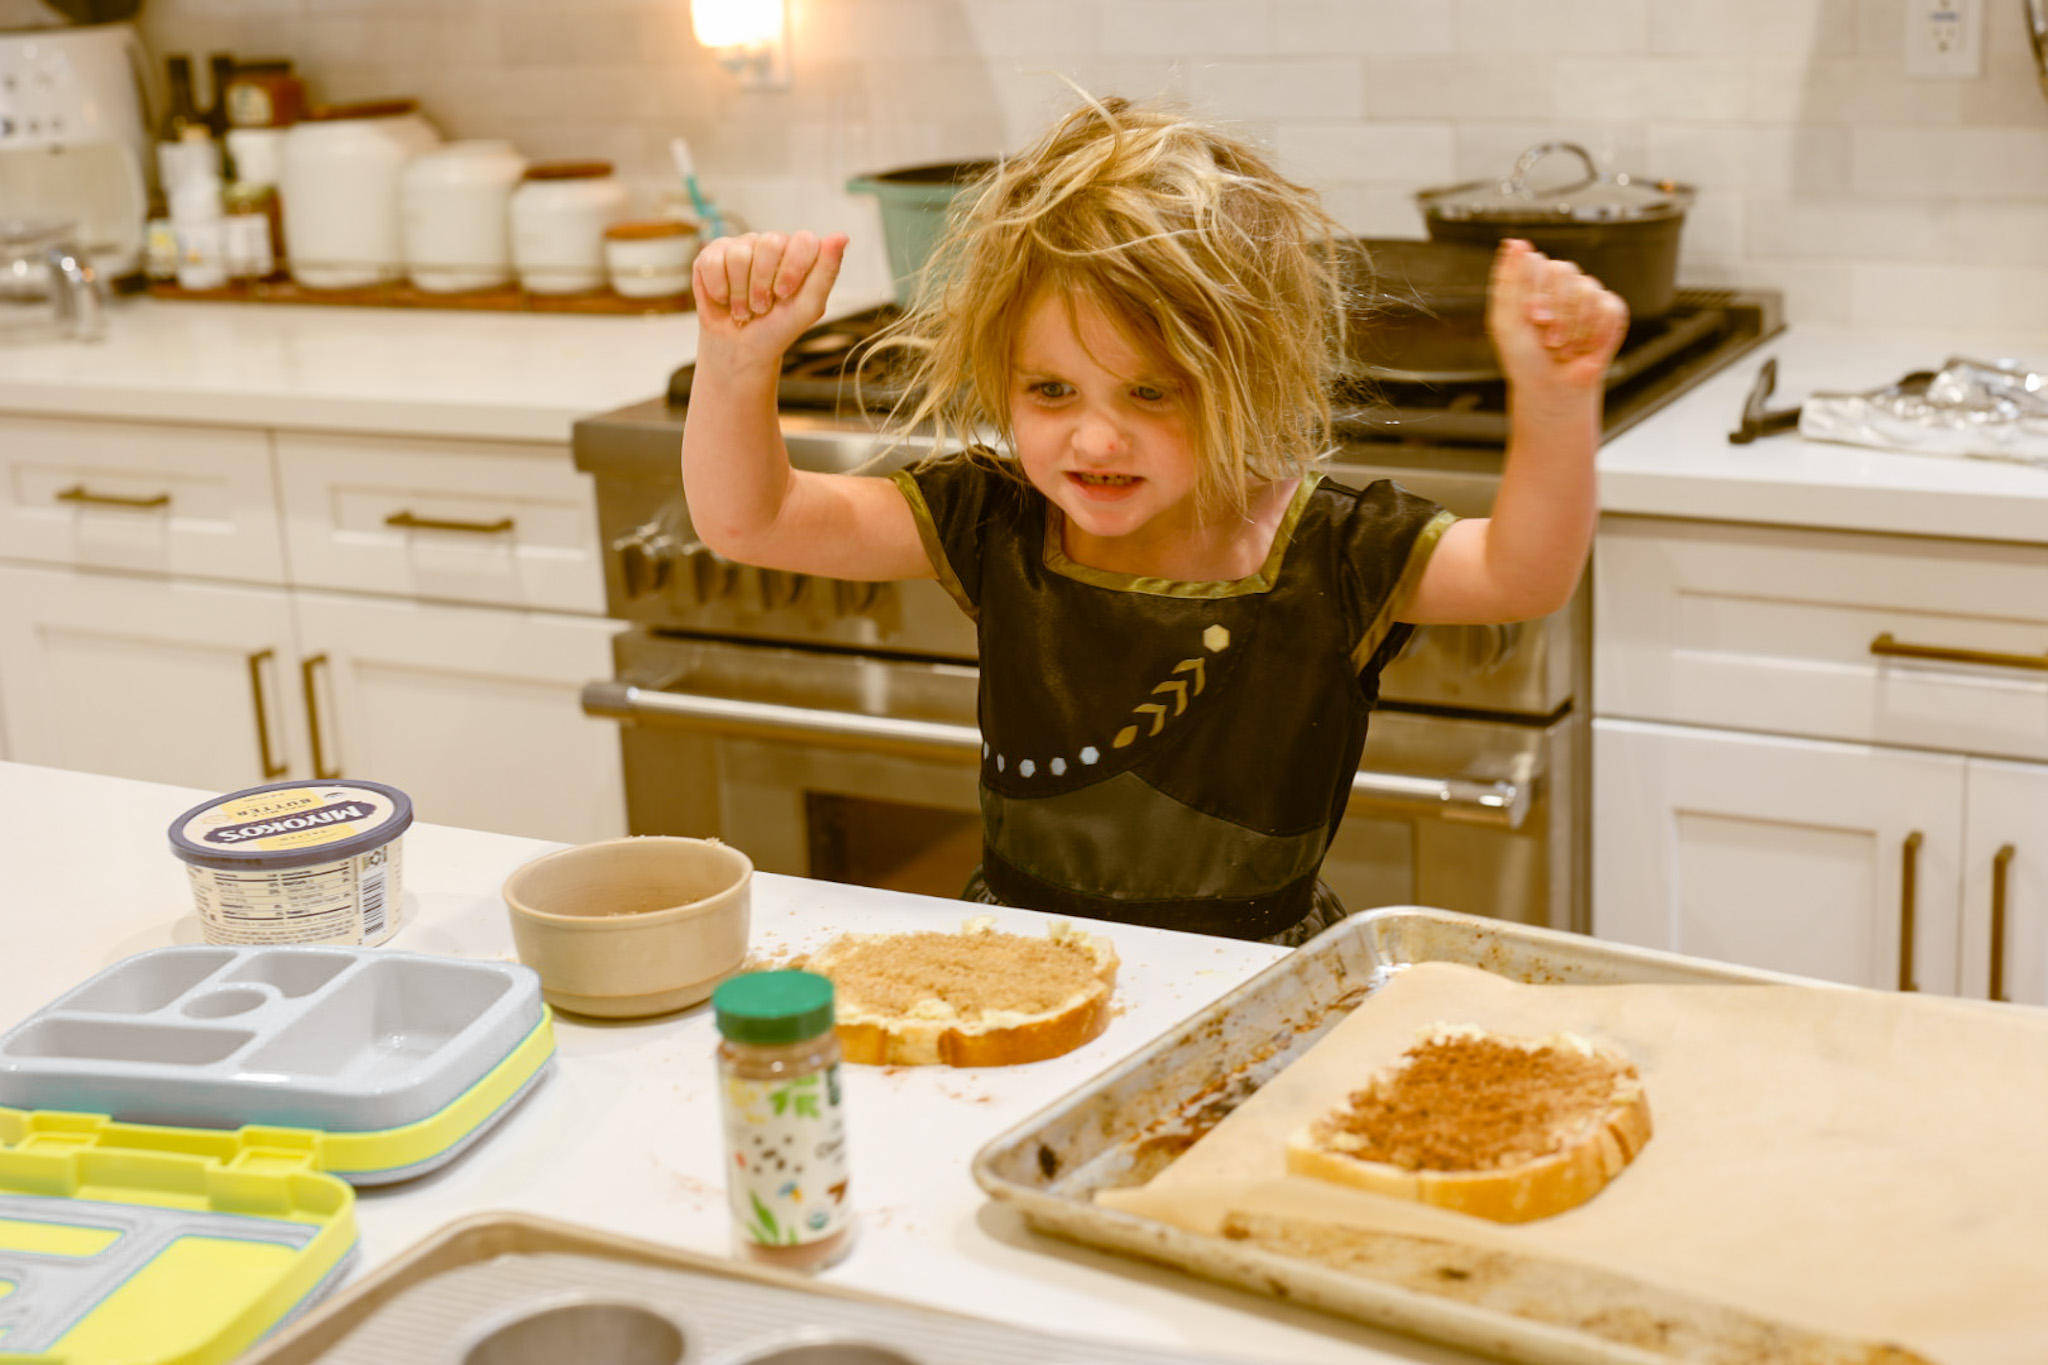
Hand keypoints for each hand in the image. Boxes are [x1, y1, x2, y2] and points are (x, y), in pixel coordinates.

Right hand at [693, 230, 848, 362]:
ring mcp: (741, 246)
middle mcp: (771, 244)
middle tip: (762, 307)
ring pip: (740, 254)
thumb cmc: (777, 328)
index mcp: (798, 253)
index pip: (803, 240)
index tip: (785, 295)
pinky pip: (714, 261)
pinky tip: (723, 300)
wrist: (740, 349)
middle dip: (763, 284)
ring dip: (740, 293)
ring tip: (744, 308)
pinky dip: (719, 289)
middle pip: (770, 243)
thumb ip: (826, 272)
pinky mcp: (713, 255)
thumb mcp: (808, 307)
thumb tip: (841, 236)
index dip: (793, 269)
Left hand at [1486, 239, 1628, 395]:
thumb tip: (1514, 243)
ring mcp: (1587, 295)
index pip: (1539, 262)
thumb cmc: (1524, 360)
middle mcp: (1560, 284)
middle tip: (1548, 338)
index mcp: (1532, 282)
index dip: (1538, 291)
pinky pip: (1610, 308)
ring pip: (1588, 291)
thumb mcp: (1505, 322)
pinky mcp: (1611, 310)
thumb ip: (1508, 280)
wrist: (1552, 389)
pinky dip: (1596, 333)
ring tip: (1563, 347)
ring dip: (1574, 328)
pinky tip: (1586, 346)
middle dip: (1556, 311)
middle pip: (1565, 272)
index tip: (1532, 317)